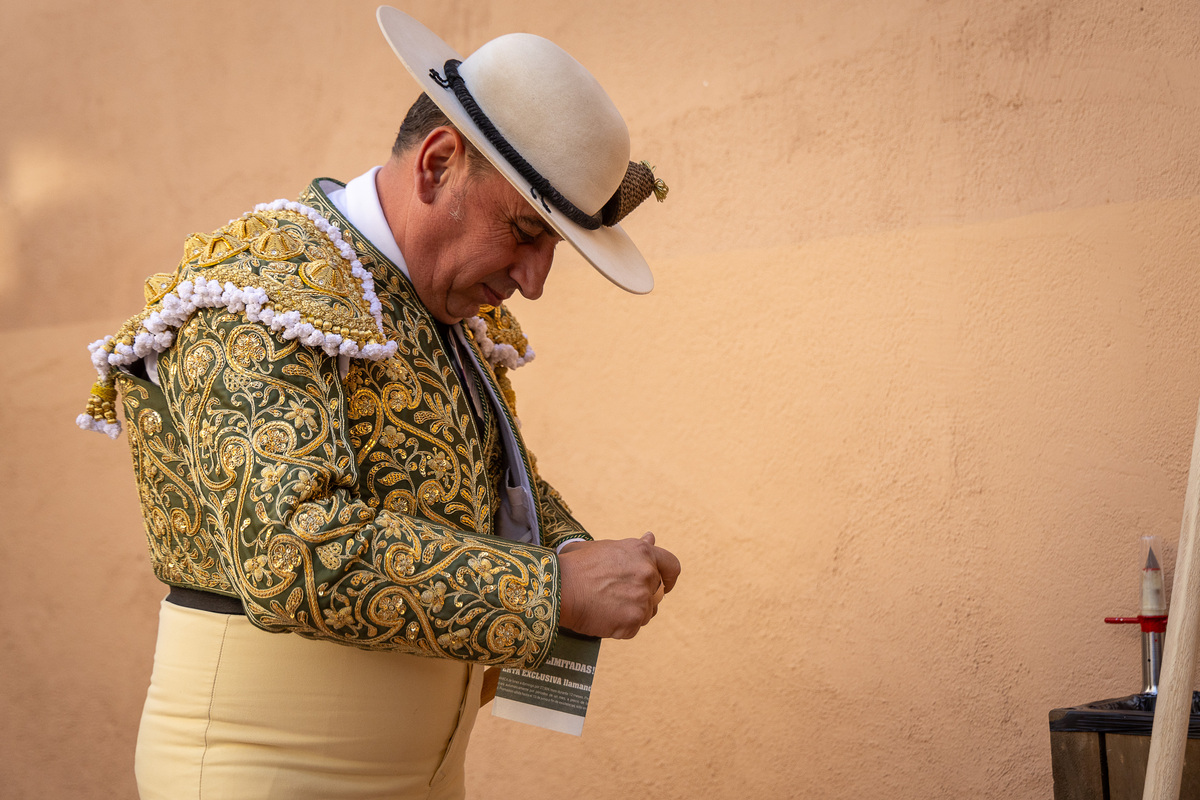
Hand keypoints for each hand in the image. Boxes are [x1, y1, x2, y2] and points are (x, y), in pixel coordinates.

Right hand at [557, 532, 680, 638]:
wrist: (558, 587)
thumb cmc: (576, 565)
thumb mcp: (605, 547)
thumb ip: (632, 546)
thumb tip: (651, 537)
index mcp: (642, 553)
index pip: (672, 566)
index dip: (669, 578)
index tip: (665, 585)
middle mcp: (647, 574)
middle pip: (657, 593)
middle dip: (642, 597)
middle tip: (618, 598)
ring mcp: (642, 599)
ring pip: (646, 613)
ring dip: (631, 613)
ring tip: (606, 607)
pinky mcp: (633, 621)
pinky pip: (632, 628)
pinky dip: (619, 627)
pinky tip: (602, 617)